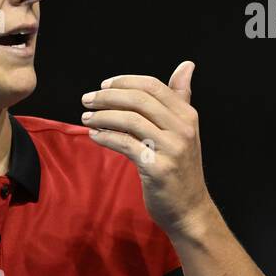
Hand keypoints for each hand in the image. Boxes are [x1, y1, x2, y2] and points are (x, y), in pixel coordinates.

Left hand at [82, 60, 212, 234]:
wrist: (190, 210)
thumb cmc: (181, 168)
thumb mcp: (185, 130)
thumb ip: (181, 98)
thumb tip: (186, 65)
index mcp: (188, 116)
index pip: (153, 87)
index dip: (125, 82)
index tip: (104, 85)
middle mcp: (183, 129)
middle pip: (139, 100)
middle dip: (108, 96)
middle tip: (87, 99)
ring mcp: (172, 149)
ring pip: (130, 120)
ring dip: (103, 116)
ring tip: (86, 117)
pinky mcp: (158, 168)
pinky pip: (125, 144)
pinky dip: (106, 137)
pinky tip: (94, 135)